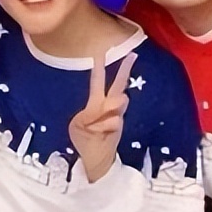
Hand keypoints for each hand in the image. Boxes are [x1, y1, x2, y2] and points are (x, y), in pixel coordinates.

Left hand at [69, 50, 135, 183]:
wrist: (96, 159)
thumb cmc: (86, 139)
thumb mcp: (79, 125)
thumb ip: (90, 114)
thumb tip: (109, 109)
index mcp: (95, 103)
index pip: (98, 82)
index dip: (99, 68)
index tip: (101, 52)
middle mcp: (108, 106)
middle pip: (118, 85)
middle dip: (124, 70)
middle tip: (132, 54)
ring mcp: (116, 115)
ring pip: (113, 104)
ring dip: (101, 115)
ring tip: (95, 128)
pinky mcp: (118, 125)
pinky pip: (110, 120)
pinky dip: (102, 127)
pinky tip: (99, 135)